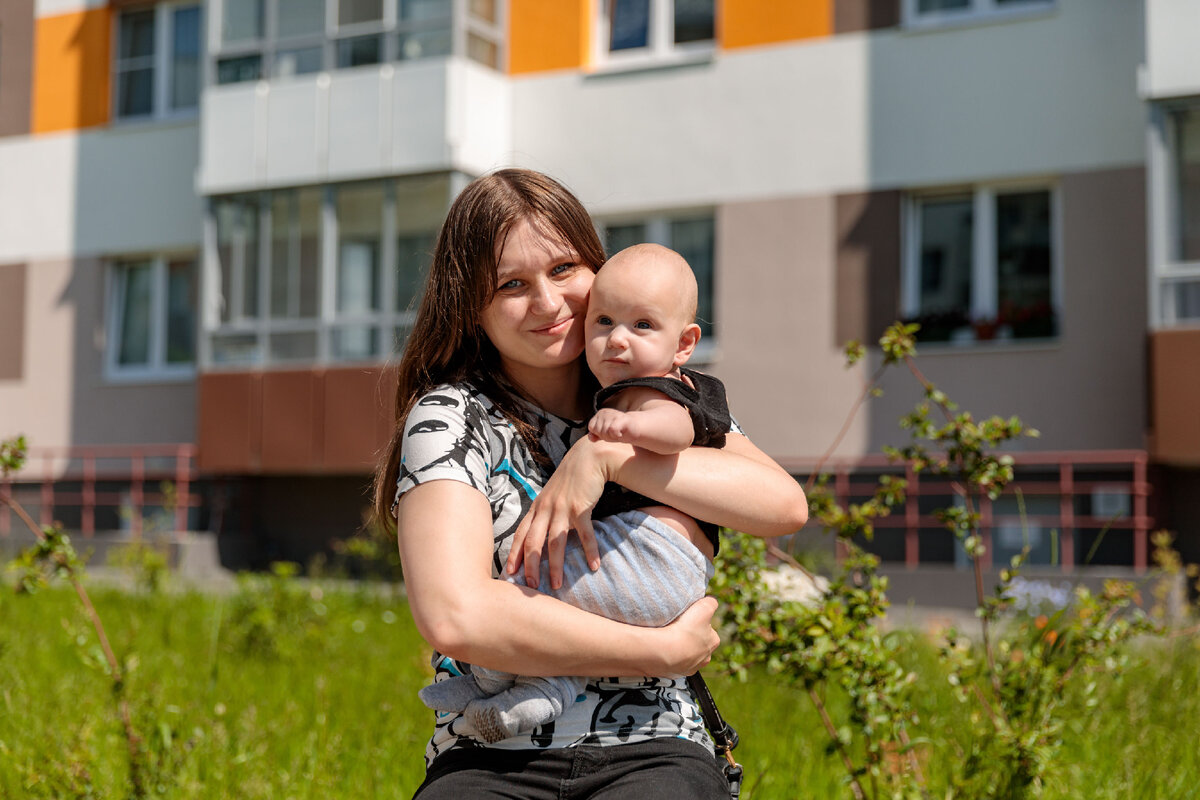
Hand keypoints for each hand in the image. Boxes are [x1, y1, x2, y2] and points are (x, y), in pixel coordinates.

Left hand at [506, 437, 621, 589]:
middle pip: (533, 542)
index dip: (515, 554)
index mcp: (537, 507)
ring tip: (557, 584)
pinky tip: (594, 566)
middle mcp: (546, 508)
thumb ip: (544, 512)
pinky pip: (584, 533)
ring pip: (555, 542)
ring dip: (556, 565)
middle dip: (530, 566)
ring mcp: (562, 508)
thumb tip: (540, 533)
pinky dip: (589, 551)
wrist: (589, 457)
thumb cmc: (571, 478)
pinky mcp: (580, 507)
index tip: (510, 573)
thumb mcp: (551, 494)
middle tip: (531, 586)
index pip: (521, 534)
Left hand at [587, 408, 632, 442]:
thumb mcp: (605, 434)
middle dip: (606, 436)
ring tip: (619, 433)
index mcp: (600, 413)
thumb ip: (595, 435)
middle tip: (615, 433)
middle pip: (598, 431)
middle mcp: (605, 412)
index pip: (591, 427)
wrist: (635, 429)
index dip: (599, 434)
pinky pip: (612, 430)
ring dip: (612, 437)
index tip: (608, 432)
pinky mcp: (620, 419)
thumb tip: (591, 438)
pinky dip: (616, 435)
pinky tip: (621, 433)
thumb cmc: (619, 431)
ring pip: (605, 432)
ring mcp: (613, 414)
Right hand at [657, 597, 720, 675]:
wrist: (666, 651)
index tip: (689, 619)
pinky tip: (666, 650)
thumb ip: (711, 603)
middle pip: (699, 643)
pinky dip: (672, 658)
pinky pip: (676, 663)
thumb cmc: (686, 629)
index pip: (709, 629)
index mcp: (714, 641)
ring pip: (688, 655)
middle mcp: (706, 657)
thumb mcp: (703, 608)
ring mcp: (692, 666)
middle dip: (691, 637)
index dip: (699, 622)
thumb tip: (712, 602)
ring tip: (670, 640)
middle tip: (679, 629)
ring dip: (682, 648)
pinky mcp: (678, 672)